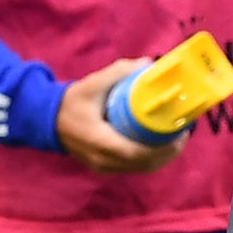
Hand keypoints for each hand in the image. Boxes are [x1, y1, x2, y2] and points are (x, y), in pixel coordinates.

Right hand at [56, 57, 185, 173]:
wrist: (48, 121)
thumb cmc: (72, 102)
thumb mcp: (92, 83)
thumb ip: (119, 72)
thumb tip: (149, 64)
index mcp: (99, 141)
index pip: (135, 152)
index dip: (161, 147)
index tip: (179, 132)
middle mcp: (102, 160)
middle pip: (143, 163)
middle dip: (168, 151)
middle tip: (184, 131)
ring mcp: (103, 167)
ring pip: (141, 168)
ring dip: (162, 156)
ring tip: (177, 137)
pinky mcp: (105, 168)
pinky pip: (134, 167)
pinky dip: (151, 159)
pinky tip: (162, 145)